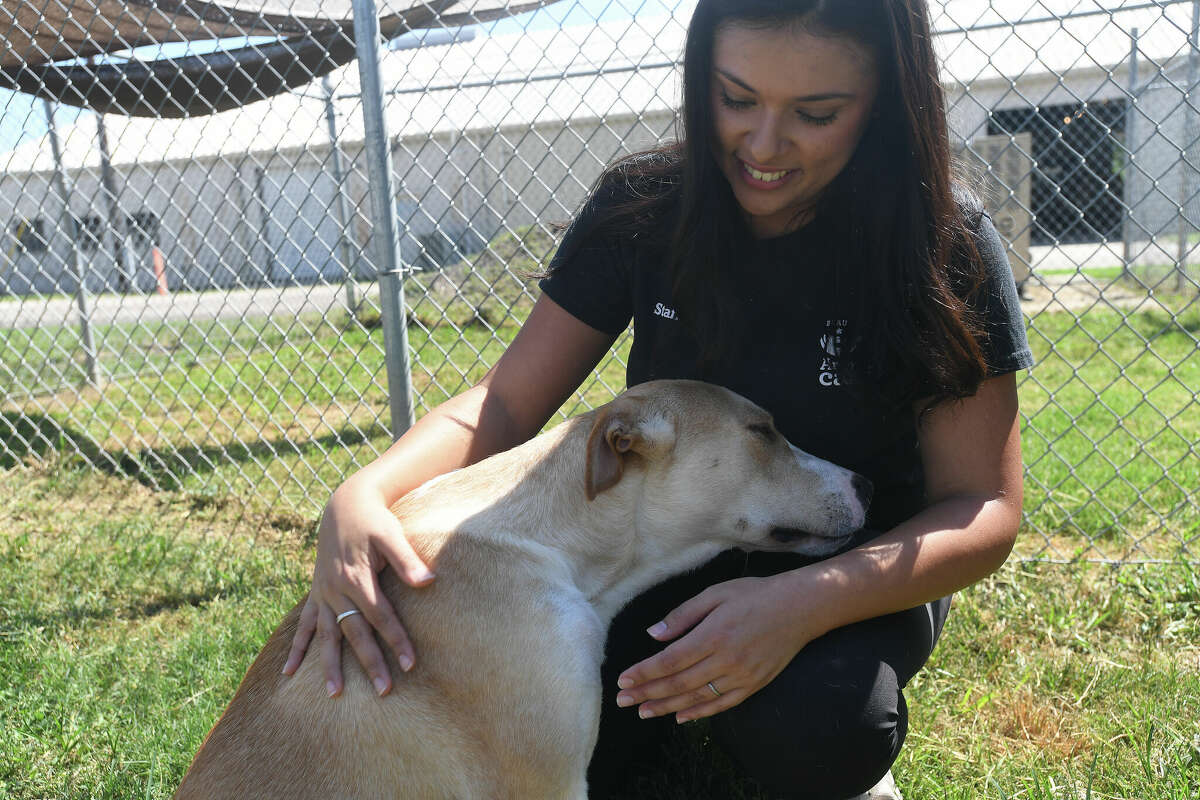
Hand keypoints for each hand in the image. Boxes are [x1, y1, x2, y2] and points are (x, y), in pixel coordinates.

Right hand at [281, 479, 435, 697]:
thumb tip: (428, 581)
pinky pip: (303, 625)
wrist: (345, 504)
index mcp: (356, 578)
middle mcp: (336, 590)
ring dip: (329, 665)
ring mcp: (323, 594)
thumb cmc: (373, 520)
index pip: (380, 616)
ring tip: (334, 694)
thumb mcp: (391, 534)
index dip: (396, 640)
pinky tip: (287, 672)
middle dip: (369, 662)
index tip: (410, 664)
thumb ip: (406, 559)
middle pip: (355, 633)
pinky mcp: (316, 593)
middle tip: (384, 690)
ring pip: (326, 636)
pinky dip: (295, 648)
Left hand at [613, 575, 821, 723]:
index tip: (622, 680)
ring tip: (643, 711)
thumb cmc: (754, 595)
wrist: (800, 608)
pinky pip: (721, 704)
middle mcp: (725, 660)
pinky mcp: (754, 685)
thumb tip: (653, 634)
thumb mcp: (715, 593)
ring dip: (667, 706)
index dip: (644, 672)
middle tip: (623, 702)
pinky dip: (699, 713)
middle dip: (647, 693)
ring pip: (697, 697)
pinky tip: (680, 716)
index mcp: (712, 635)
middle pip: (678, 683)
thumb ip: (682, 615)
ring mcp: (741, 676)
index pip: (669, 661)